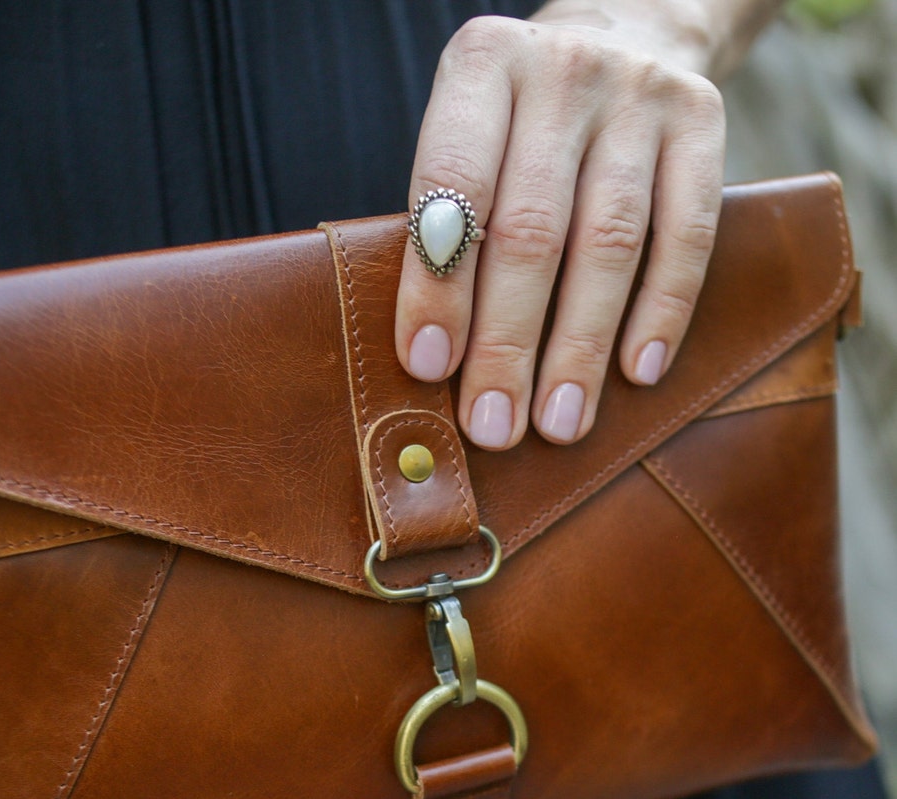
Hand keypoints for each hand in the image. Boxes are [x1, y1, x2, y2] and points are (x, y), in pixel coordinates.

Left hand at [395, 4, 731, 448]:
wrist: (622, 31)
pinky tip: (637, 371)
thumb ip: (448, 226)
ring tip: (560, 422)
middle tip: (494, 425)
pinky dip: (662, 311)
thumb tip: (437, 365)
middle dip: (508, 343)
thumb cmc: (516, 126)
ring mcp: (639, 93)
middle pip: (532, 230)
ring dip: (581, 347)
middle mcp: (560, 71)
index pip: (453, 184)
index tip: (430, 368)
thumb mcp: (468, 142)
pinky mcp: (702, 119)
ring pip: (608, 242)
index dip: (438, 284)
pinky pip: (686, 233)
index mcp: (481, 66)